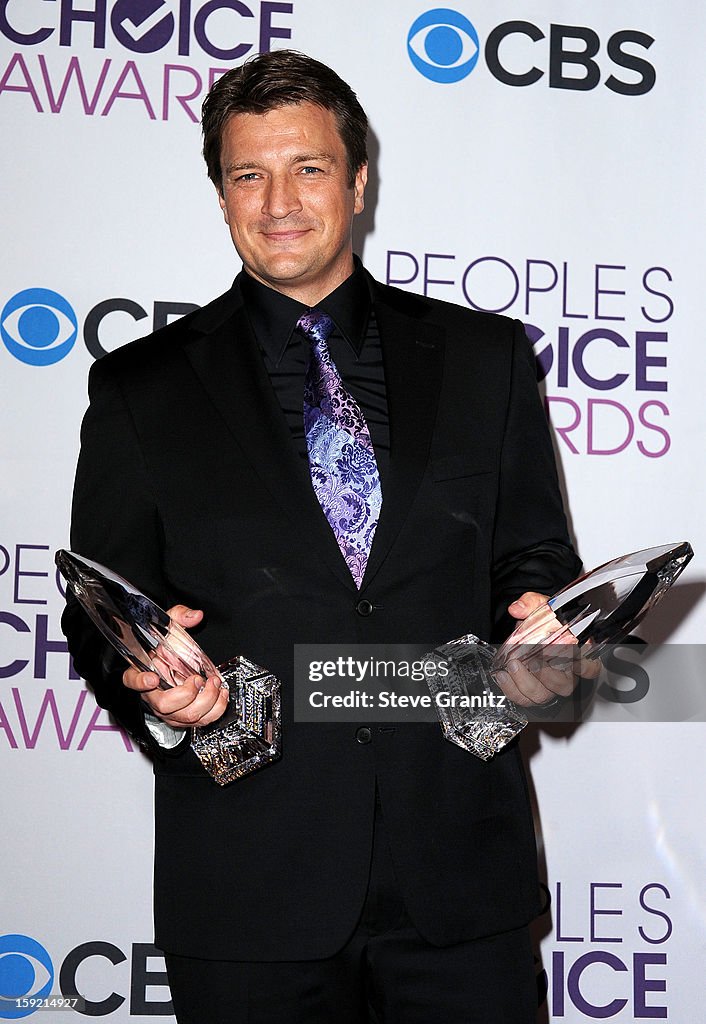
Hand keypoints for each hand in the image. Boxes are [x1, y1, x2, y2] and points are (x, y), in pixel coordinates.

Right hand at [122, 605, 229, 726]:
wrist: (173, 658)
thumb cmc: (166, 645)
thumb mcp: (170, 624)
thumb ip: (180, 616)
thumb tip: (195, 616)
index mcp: (141, 670)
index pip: (132, 679)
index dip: (140, 682)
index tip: (152, 678)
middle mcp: (153, 693)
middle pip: (164, 705)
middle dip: (187, 694)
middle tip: (198, 679)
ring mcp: (169, 708)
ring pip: (184, 717)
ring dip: (206, 701)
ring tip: (214, 684)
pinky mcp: (184, 715)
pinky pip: (200, 722)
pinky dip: (215, 710)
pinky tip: (220, 695)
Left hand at [494, 591, 599, 706]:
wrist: (532, 631)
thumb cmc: (546, 622)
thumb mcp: (543, 606)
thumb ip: (532, 603)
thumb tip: (518, 608)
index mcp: (577, 654)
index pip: (591, 667)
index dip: (586, 667)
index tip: (574, 657)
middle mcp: (565, 674)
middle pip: (564, 685)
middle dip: (547, 675)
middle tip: (533, 661)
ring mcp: (548, 685)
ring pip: (543, 695)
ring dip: (525, 683)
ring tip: (513, 665)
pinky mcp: (531, 690)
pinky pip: (523, 699)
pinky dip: (511, 689)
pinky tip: (502, 675)